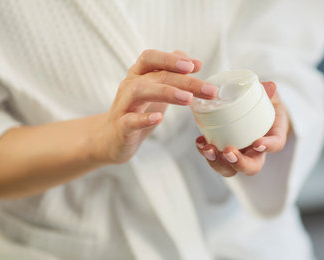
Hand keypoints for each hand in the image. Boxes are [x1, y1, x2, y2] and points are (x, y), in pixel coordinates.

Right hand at [92, 49, 218, 163]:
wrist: (113, 138)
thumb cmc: (138, 111)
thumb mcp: (155, 90)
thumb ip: (171, 74)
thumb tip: (193, 61)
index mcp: (138, 75)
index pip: (152, 57)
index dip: (172, 59)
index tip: (196, 66)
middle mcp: (129, 86)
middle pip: (156, 76)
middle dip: (185, 81)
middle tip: (210, 89)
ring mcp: (124, 105)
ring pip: (140, 91)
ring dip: (166, 92)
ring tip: (188, 99)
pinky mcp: (121, 126)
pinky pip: (130, 120)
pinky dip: (144, 118)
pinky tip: (159, 118)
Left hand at [195, 81, 290, 176]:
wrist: (253, 112)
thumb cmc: (264, 105)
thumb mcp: (269, 96)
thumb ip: (268, 92)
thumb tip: (271, 86)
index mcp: (272, 137)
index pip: (275, 145)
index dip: (268, 146)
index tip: (258, 143)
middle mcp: (255, 152)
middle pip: (251, 168)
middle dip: (238, 163)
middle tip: (228, 152)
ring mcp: (238, 155)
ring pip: (229, 168)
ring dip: (216, 161)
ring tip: (207, 148)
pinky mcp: (222, 153)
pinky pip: (214, 158)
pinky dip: (205, 151)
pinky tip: (200, 141)